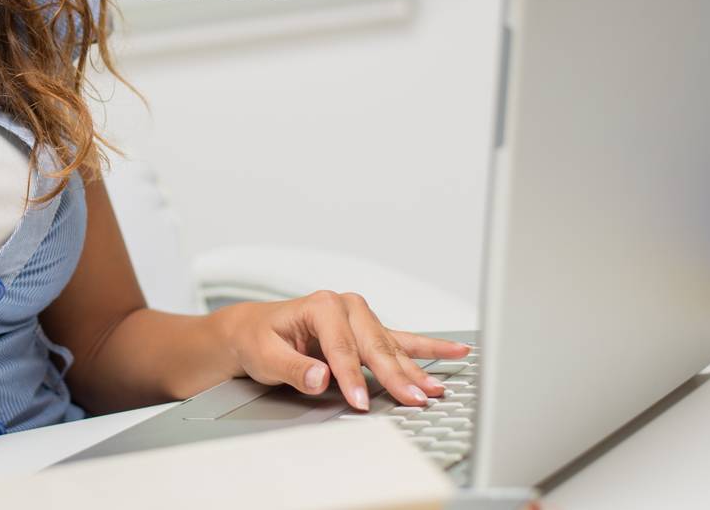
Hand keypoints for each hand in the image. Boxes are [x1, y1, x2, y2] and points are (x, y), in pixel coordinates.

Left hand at [217, 290, 470, 409]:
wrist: (254, 330)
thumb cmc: (259, 338)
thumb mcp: (265, 354)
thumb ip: (294, 367)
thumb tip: (320, 377)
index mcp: (322, 306)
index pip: (342, 348)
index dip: (352, 378)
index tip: (361, 403)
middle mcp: (346, 306)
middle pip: (375, 346)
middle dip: (395, 376)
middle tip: (413, 401)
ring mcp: (361, 318)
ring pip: (392, 348)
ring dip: (416, 370)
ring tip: (436, 390)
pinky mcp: (368, 332)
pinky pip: (404, 341)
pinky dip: (429, 348)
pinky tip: (455, 351)